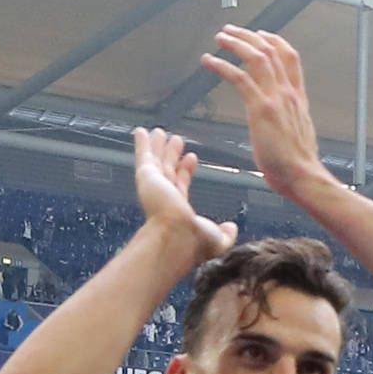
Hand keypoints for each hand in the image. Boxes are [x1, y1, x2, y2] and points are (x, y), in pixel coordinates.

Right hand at [130, 126, 236, 258]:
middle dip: (172, 155)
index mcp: (178, 210)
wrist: (177, 237)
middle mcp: (164, 197)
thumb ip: (226, 234)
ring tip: (161, 132)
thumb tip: (232, 228)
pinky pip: (143, 155)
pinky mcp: (146, 176)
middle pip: (168, 171)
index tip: (192, 158)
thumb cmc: (195, 242)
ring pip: (156, 161)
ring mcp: (153, 186)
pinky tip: (141, 132)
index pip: (181, 185)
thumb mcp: (217, 239)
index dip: (186, 171)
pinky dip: (142, 144)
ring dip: (158, 147)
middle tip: (176, 140)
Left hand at [206, 26, 330, 200]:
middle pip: (271, 51)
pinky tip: (210, 62)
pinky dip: (222, 66)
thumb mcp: (299, 133)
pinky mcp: (261, 108)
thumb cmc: (298, 164)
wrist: (303, 175)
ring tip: (220, 39)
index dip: (275, 42)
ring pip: (257, 58)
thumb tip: (283, 121)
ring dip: (236, 44)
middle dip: (249, 36)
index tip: (262, 34)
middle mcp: (288, 93)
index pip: (290, 58)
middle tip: (231, 31)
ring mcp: (276, 98)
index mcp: (298, 98)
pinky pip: (240, 78)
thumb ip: (290, 120)